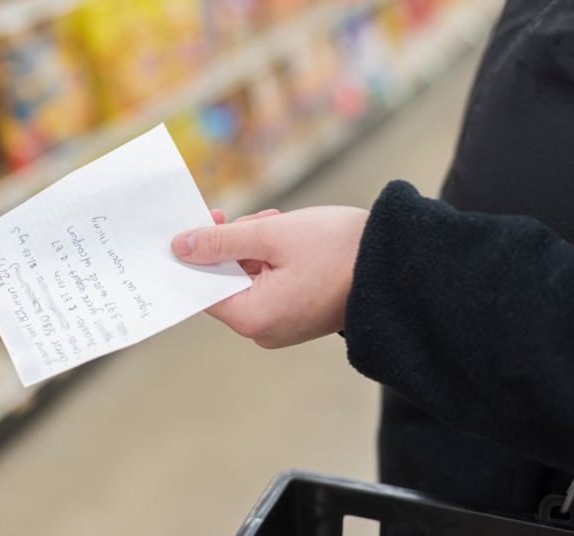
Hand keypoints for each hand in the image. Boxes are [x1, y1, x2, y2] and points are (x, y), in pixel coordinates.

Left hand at [174, 206, 369, 347]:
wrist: (400, 264)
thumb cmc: (339, 249)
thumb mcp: (272, 235)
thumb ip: (222, 241)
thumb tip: (180, 247)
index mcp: (254, 318)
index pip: (203, 288)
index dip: (198, 253)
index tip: (205, 222)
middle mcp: (264, 331)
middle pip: (225, 282)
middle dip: (234, 245)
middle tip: (259, 218)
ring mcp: (281, 326)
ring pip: (247, 279)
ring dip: (255, 247)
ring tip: (280, 223)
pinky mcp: (296, 316)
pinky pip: (268, 286)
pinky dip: (271, 260)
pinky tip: (288, 238)